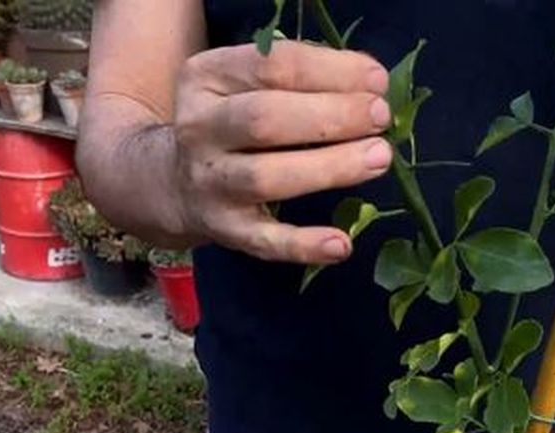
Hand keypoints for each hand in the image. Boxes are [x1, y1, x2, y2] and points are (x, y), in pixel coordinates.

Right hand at [170, 41, 392, 264]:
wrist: (174, 181)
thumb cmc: (233, 121)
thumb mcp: (246, 83)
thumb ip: (300, 76)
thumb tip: (370, 84)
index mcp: (206, 78)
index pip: (270, 66)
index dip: (330, 71)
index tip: (376, 80)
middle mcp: (199, 129)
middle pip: (265, 119)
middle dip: (331, 116)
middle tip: (379, 117)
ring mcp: (209, 183)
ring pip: (266, 177)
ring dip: (329, 167)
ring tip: (379, 157)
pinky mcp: (225, 230)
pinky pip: (265, 241)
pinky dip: (304, 245)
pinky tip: (341, 244)